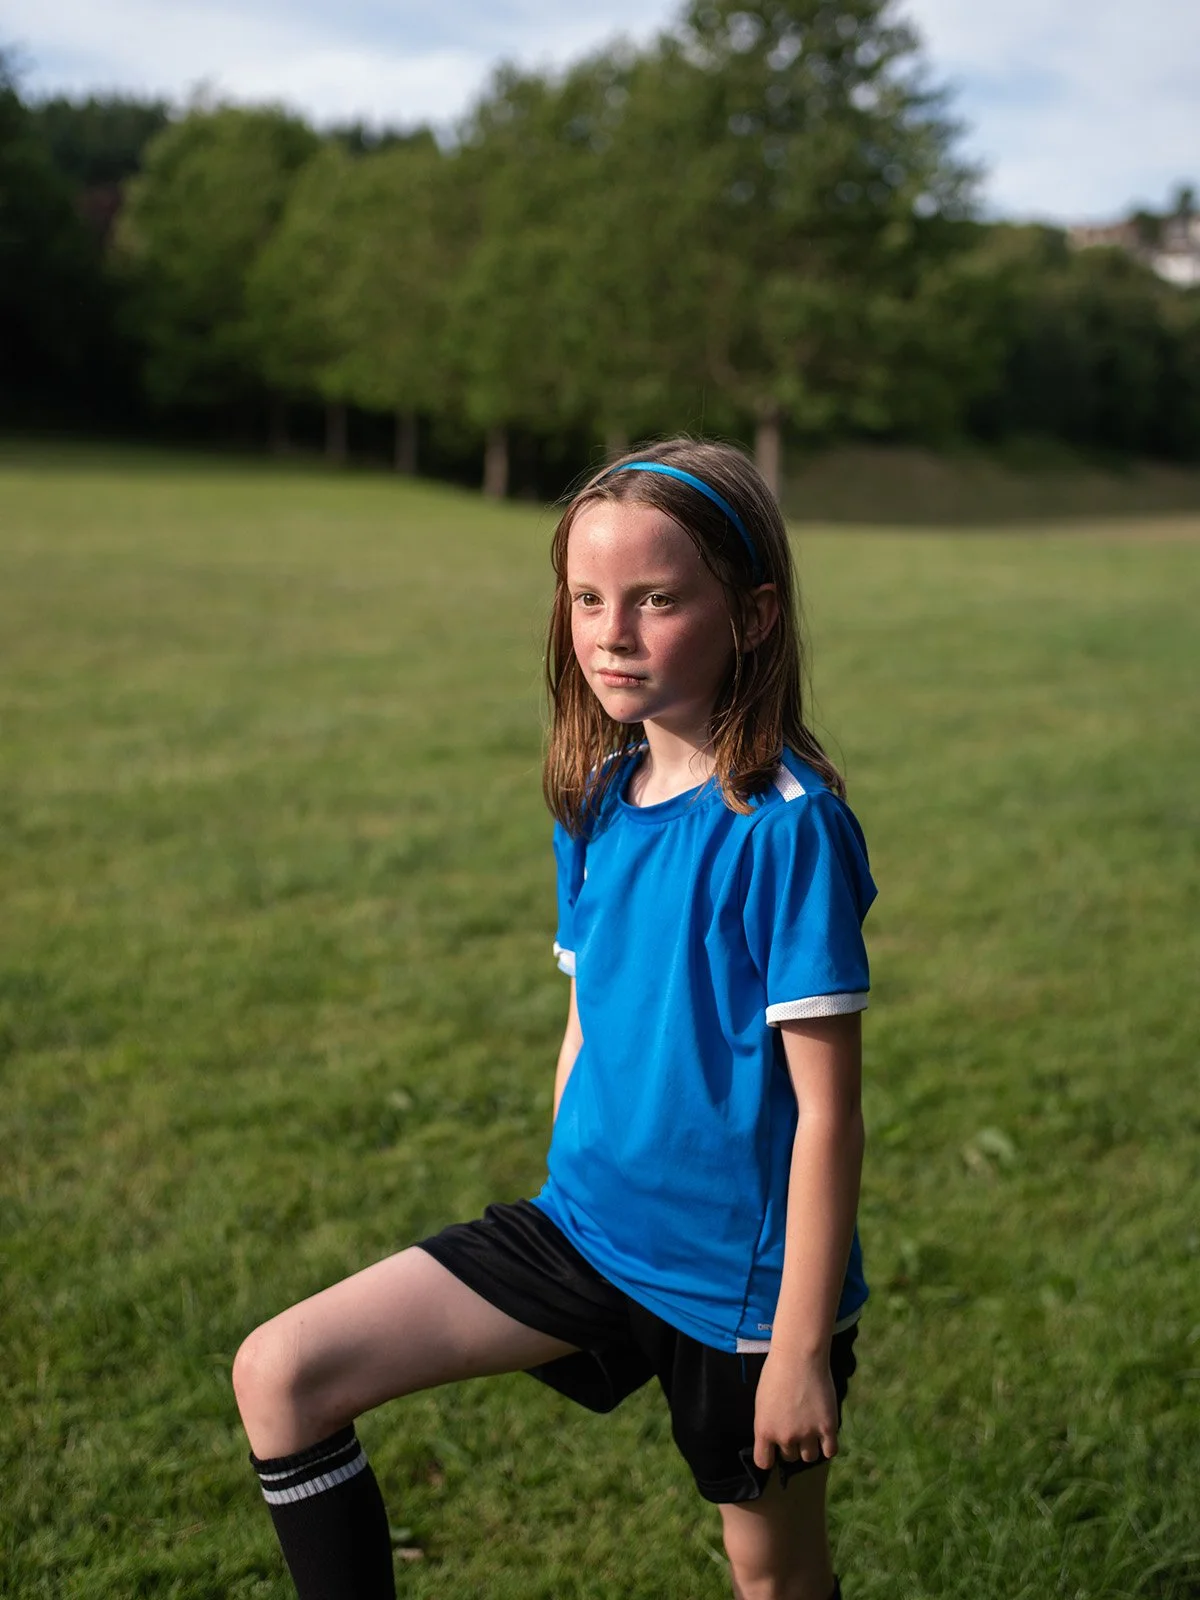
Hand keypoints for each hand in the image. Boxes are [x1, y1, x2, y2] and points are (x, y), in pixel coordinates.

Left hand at [752, 1347, 837, 1471]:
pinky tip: (825, 1433)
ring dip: (809, 1446)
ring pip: (809, 1457)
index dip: (769, 1457)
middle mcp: (784, 1436)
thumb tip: (775, 1441)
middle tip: (796, 1425)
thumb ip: (768, 1424)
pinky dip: (828, 1446)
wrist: (799, 1354)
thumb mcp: (763, 1401)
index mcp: (764, 1429)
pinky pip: (830, 1451)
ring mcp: (807, 1433)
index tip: (773, 1451)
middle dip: (792, 1444)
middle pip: (789, 1457)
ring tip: (810, 1427)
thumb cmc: (777, 1372)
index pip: (763, 1462)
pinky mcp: (827, 1427)